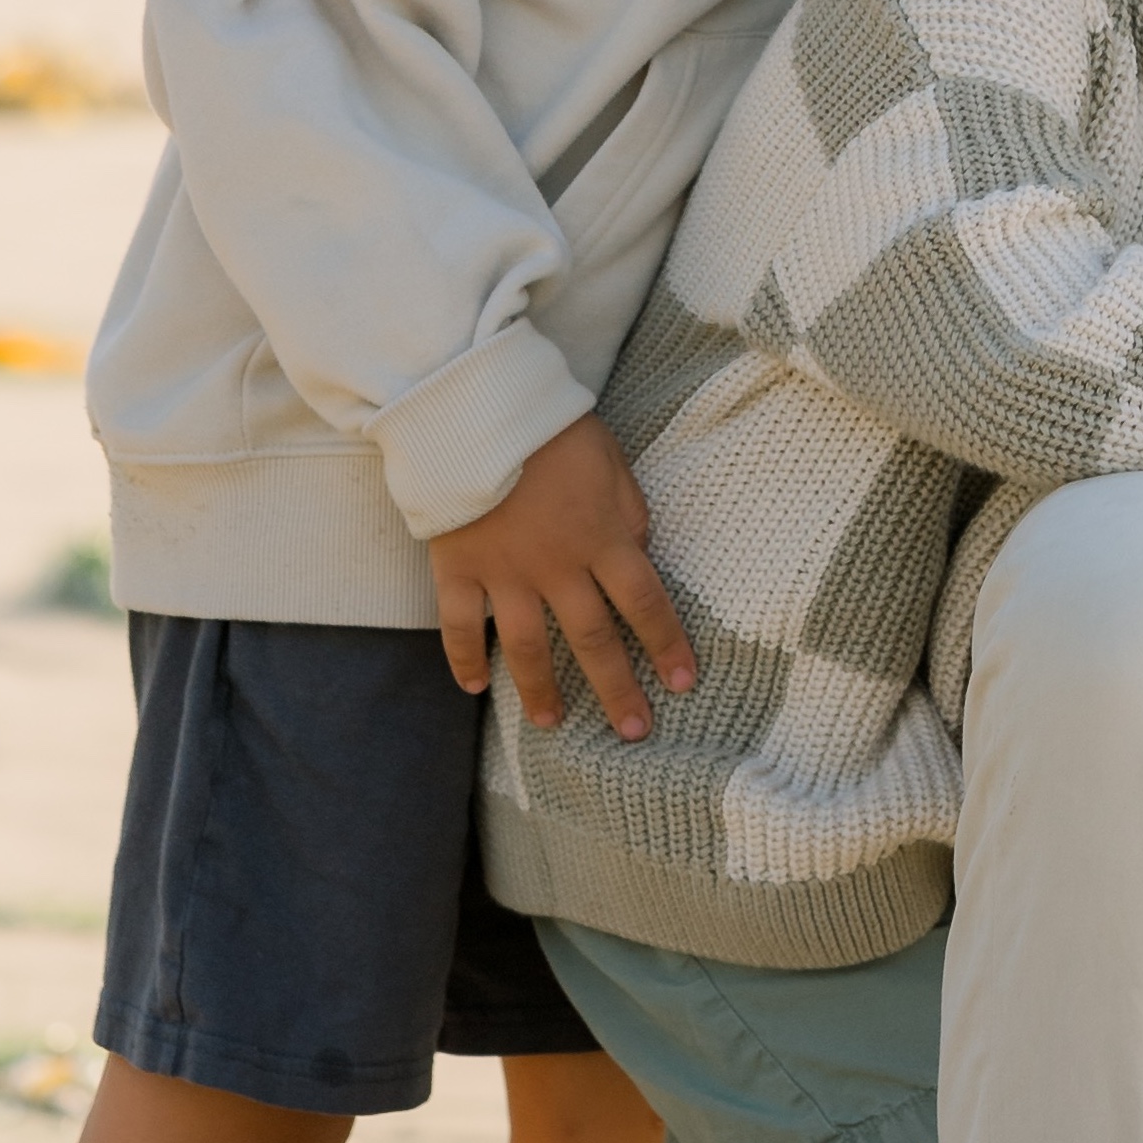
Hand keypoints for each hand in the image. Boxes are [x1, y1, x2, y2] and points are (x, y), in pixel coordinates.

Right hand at [429, 413, 701, 737]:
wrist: (478, 411)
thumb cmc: (554, 431)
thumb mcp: (613, 463)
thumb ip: (630, 514)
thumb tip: (641, 558)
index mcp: (603, 538)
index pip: (645, 602)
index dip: (666, 644)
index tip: (684, 682)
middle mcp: (558, 567)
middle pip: (593, 640)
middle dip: (617, 690)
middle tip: (635, 732)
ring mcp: (505, 573)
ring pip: (528, 647)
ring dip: (543, 690)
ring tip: (554, 724)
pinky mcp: (458, 569)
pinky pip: (461, 626)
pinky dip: (464, 659)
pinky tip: (475, 688)